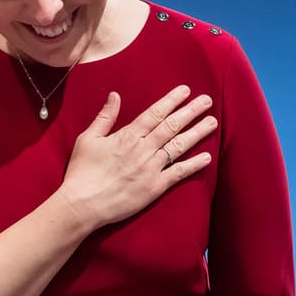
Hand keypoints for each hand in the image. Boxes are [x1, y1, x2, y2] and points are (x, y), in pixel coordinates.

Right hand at [57, 86, 216, 230]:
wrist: (82, 204)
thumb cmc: (82, 172)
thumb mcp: (88, 139)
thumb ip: (105, 117)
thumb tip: (115, 95)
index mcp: (127, 136)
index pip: (155, 113)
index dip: (172, 100)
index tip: (186, 90)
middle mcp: (143, 149)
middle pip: (172, 126)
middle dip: (191, 111)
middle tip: (207, 101)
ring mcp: (151, 168)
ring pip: (179, 146)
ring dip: (197, 133)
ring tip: (212, 122)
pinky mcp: (155, 187)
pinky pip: (178, 173)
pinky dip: (193, 165)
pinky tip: (207, 157)